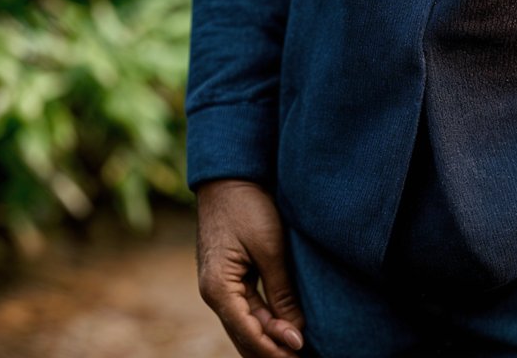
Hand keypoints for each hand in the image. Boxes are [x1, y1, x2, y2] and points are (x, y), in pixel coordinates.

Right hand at [196, 178, 306, 356]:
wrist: (229, 177)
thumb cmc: (248, 206)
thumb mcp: (270, 247)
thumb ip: (281, 291)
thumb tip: (294, 332)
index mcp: (219, 288)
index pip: (249, 332)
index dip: (275, 347)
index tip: (300, 351)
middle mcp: (214, 293)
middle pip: (245, 335)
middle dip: (272, 349)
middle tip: (301, 355)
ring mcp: (219, 286)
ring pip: (246, 325)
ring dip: (269, 339)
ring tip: (295, 349)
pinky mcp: (228, 277)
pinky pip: (246, 309)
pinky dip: (264, 322)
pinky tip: (282, 329)